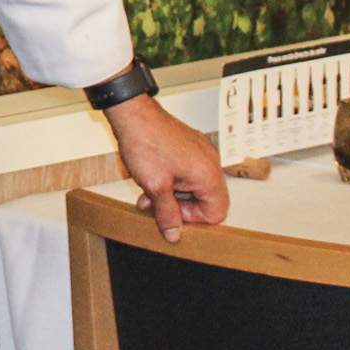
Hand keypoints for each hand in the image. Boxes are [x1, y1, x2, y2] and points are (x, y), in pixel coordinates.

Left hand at [107, 93, 227, 238]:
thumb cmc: (147, 143)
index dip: (192, 219)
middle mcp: (210, 163)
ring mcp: (201, 153)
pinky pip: (187, 173)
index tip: (171, 214)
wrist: (133, 114)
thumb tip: (174, 234)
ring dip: (172, 195)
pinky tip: (151, 181)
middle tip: (157, 206)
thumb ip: (167, 214)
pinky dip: (171, 181)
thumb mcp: (155, 187)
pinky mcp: (190, 147)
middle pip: (205, 200)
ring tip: (149, 194)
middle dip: (179, 207)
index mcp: (209, 174)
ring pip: (193, 187)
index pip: (216, 213)